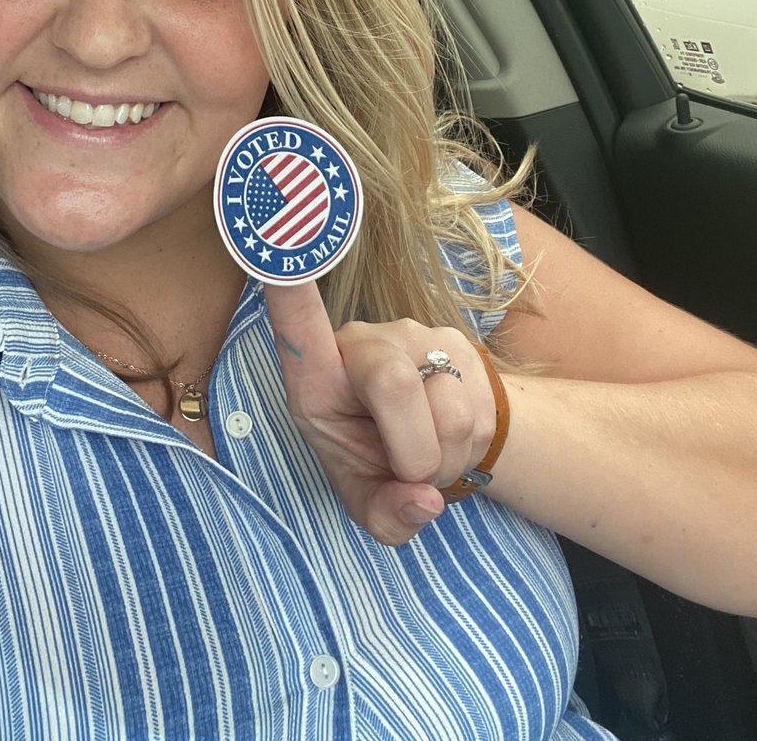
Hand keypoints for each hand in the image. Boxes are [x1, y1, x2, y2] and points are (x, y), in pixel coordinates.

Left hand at [264, 280, 497, 545]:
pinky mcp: (460, 345)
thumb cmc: (381, 461)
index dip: (288, 287)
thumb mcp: (369, 500)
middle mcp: (363, 344)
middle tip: (412, 474)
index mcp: (319, 379)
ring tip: (428, 454)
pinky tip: (452, 439)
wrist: (444, 441)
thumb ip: (385, 516)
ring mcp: (415, 338)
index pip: (299, 328)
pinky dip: (468, 448)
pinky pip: (478, 410)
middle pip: (393, 385)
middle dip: (413, 454)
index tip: (279, 240)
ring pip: (448, 411)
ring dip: (446, 457)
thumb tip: (421, 502)